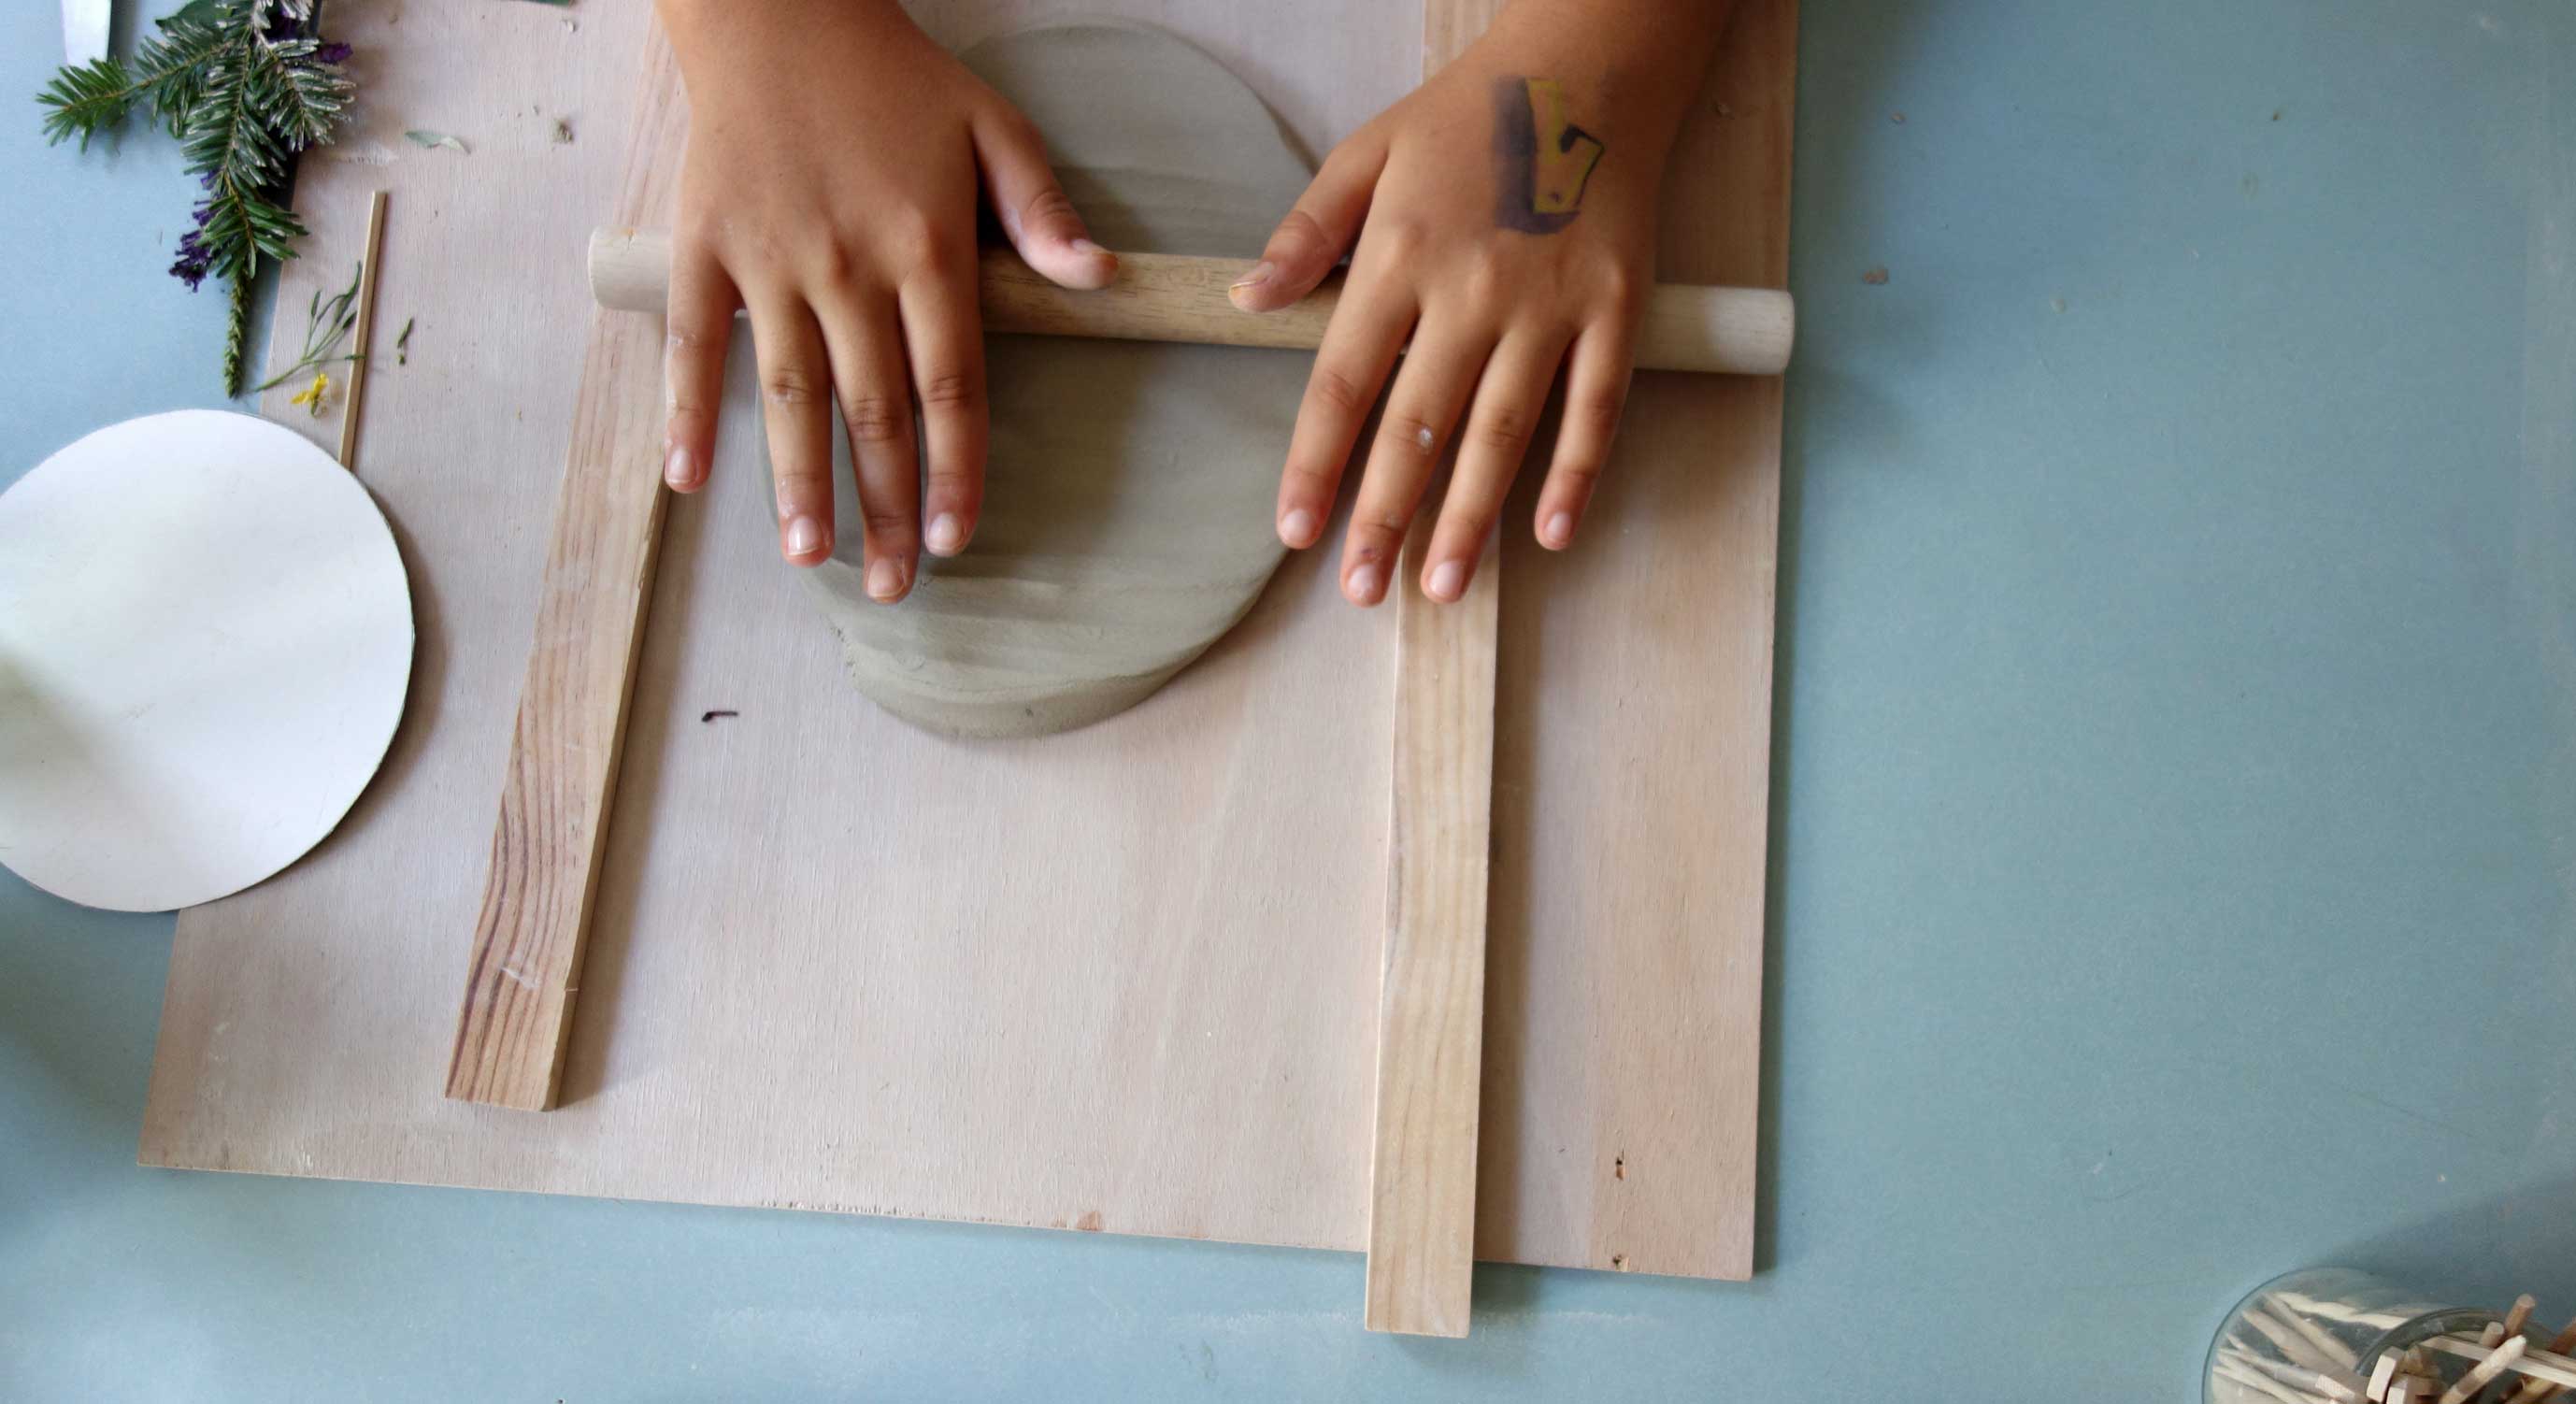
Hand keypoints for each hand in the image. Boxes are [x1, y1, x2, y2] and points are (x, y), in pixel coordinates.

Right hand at [657, 0, 1114, 598]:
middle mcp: (849, 267)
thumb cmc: (894, 77)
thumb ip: (1041, 209)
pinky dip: (685, 412)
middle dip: (884, 508)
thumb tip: (1101, 278)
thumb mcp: (991, 124)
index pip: (950, 388)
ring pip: (789, 395)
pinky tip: (689, 479)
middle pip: (873, 413)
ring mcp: (772, 261)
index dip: (954, 471)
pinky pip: (696, 344)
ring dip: (798, 485)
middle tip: (893, 589)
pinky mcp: (705, 247)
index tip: (956, 538)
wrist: (778, 12)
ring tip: (811, 559)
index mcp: (926, 249)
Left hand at [1233, 3, 1724, 604]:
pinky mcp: (1617, 306)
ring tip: (1441, 586)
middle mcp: (1472, 288)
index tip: (1293, 529)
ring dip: (1469, 517)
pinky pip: (1596, 405)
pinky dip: (1577, 472)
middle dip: (1385, 516)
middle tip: (1363, 590)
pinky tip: (1551, 534)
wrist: (1589, 64)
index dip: (1316, 461)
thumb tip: (1246, 301)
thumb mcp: (1366, 152)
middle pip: (1418, 426)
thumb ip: (1306, 233)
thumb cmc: (1468, 115)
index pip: (1344, 381)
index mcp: (1399, 255)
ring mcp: (1551, 303)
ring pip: (1501, 431)